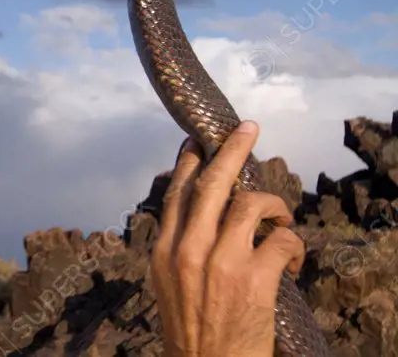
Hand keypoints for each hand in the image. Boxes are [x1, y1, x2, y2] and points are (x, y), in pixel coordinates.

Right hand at [151, 121, 305, 356]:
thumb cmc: (191, 330)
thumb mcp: (168, 283)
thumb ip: (179, 247)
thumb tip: (197, 215)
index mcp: (165, 250)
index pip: (178, 192)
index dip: (190, 161)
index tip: (199, 140)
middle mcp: (189, 250)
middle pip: (212, 184)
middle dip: (232, 150)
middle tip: (248, 128)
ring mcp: (221, 264)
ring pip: (250, 204)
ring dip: (273, 203)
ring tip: (282, 215)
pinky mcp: (254, 281)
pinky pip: (281, 240)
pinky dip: (292, 243)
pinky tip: (291, 260)